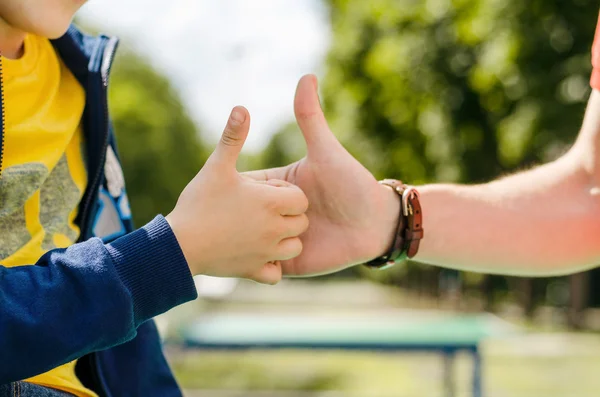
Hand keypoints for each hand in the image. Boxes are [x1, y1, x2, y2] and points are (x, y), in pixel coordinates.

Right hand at [167, 107, 308, 283]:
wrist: (178, 244)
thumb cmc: (198, 202)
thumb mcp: (218, 166)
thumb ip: (233, 137)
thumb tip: (242, 108)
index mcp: (272, 202)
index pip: (299, 197)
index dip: (284, 192)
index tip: (263, 192)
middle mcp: (275, 229)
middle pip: (300, 221)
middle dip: (286, 215)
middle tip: (260, 211)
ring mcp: (266, 253)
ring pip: (293, 246)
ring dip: (282, 240)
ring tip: (260, 232)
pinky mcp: (254, 273)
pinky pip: (276, 273)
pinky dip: (271, 266)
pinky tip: (256, 254)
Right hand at [244, 76, 400, 275]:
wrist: (374, 224)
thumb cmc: (351, 184)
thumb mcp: (324, 151)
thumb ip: (310, 117)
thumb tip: (306, 75)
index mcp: (279, 189)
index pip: (250, 187)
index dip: (241, 189)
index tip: (225, 188)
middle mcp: (277, 215)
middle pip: (247, 218)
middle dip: (239, 221)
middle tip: (227, 223)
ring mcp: (281, 242)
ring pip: (255, 245)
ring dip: (253, 244)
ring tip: (245, 244)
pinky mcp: (289, 265)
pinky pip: (267, 271)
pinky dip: (262, 267)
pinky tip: (259, 262)